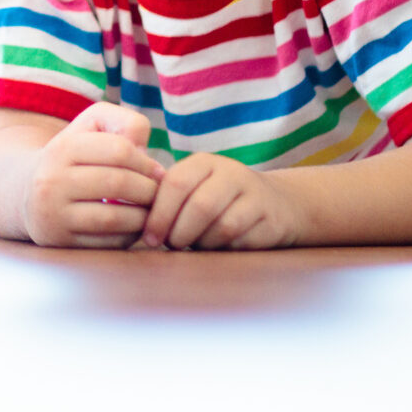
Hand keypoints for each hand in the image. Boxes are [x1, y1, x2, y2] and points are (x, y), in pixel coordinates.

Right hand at [21, 102, 163, 248]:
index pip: (119, 150)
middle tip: (159, 194)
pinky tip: (133, 226)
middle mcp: (51, 181)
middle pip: (119, 183)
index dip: (147, 162)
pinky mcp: (60, 241)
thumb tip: (147, 154)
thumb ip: (126, 123)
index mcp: (61, 148)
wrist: (28, 193)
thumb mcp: (92, 126)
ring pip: (114, 217)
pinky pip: (107, 242)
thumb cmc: (74, 157)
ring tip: (151, 210)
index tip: (157, 172)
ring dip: (144, 215)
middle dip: (150, 190)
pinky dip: (130, 235)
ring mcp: (53, 214)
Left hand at [138, 153, 299, 249]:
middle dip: (179, 233)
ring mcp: (254, 195)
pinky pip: (241, 240)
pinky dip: (224, 249)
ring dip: (201, 243)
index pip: (175, 184)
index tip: (149, 238)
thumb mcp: (194, 188)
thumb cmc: (220, 201)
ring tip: (195, 244)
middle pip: (199, 207)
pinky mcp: (271, 218)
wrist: (278, 203)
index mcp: (205, 163)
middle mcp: (231, 173)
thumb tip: (132, 219)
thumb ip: (167, 198)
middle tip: (171, 245)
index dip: (159, 214)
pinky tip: (219, 246)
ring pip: (221, 226)